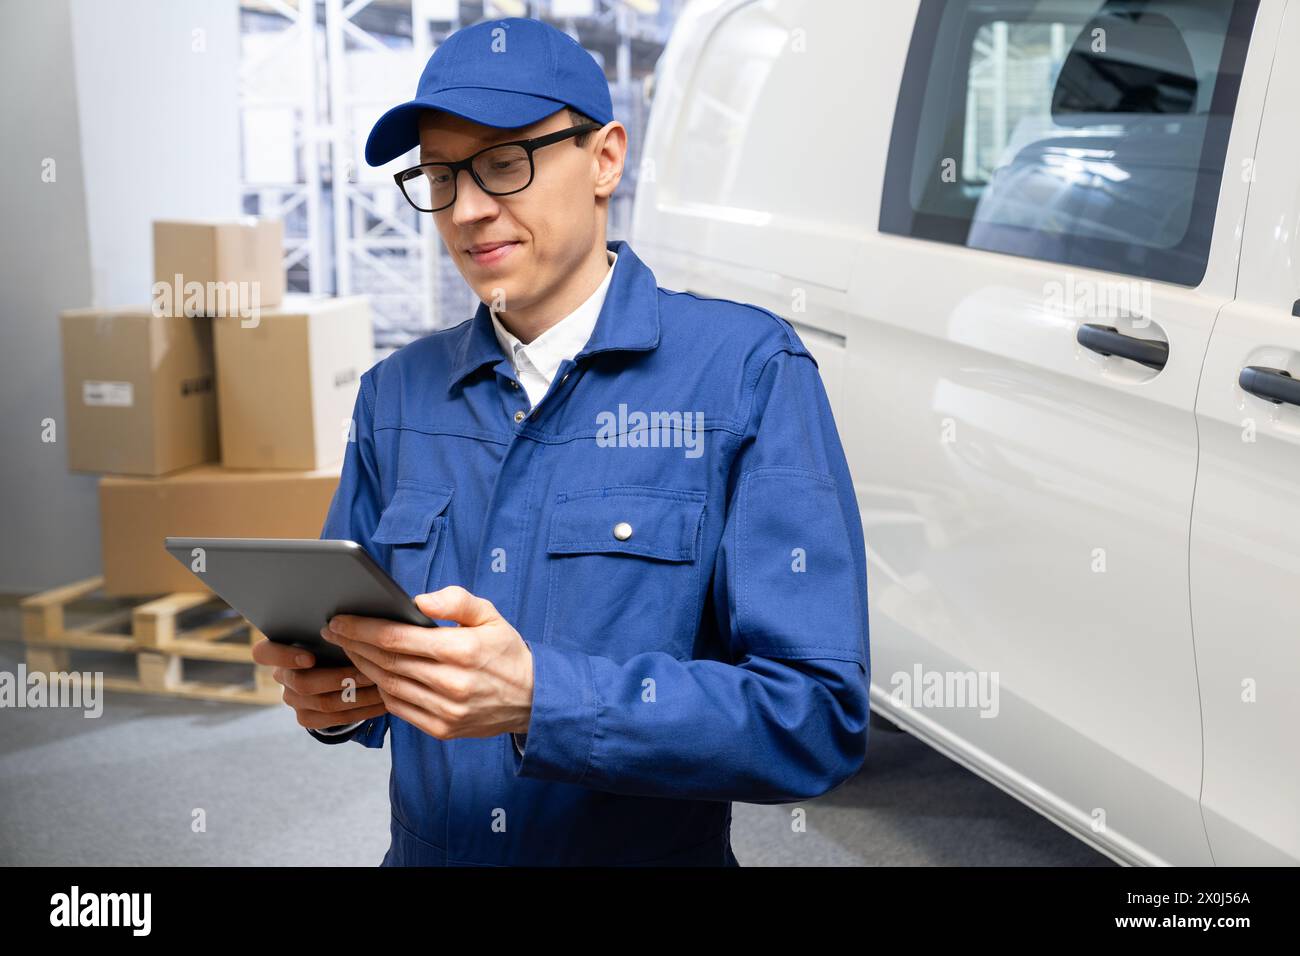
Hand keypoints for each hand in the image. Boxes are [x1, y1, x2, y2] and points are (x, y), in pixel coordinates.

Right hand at [251, 638, 387, 730]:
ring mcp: (293, 699)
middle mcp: (281, 676)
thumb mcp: (327, 632)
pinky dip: (362, 711)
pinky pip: (335, 719)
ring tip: (382, 686)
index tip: (310, 658)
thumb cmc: (332, 640)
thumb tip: (355, 619)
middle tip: (367, 672)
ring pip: (324, 703)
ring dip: (358, 695)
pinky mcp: (307, 718)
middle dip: (339, 678)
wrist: (332, 667)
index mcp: (276, 649)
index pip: (264, 653)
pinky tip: (382, 703)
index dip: (285, 657)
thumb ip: (332, 627)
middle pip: (302, 683)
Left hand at [322, 585, 533, 740]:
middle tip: (333, 632)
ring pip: (388, 686)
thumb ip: (456, 601)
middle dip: (354, 645)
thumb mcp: (490, 615)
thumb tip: (418, 600)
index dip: (362, 629)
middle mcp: (451, 683)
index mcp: (461, 650)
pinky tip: (373, 674)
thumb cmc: (506, 652)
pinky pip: (399, 708)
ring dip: (362, 667)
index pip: (398, 638)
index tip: (340, 621)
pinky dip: (382, 689)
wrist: (533, 699)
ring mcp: (445, 710)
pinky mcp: (442, 729)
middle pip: (386, 662)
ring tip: (349, 650)